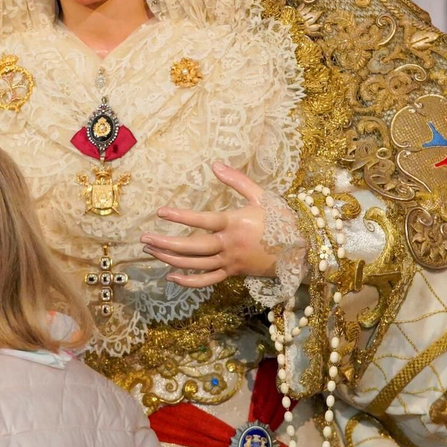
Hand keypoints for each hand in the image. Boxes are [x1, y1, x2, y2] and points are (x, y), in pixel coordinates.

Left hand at [140, 161, 283, 287]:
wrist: (302, 250)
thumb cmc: (282, 219)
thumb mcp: (261, 196)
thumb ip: (237, 180)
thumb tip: (215, 164)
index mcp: (235, 224)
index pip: (202, 221)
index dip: (181, 217)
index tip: (161, 212)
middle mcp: (229, 245)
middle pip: (192, 248)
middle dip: (165, 244)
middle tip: (144, 239)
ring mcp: (230, 262)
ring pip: (195, 265)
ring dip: (171, 260)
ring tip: (151, 252)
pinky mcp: (233, 273)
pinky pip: (207, 281)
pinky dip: (188, 281)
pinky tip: (170, 276)